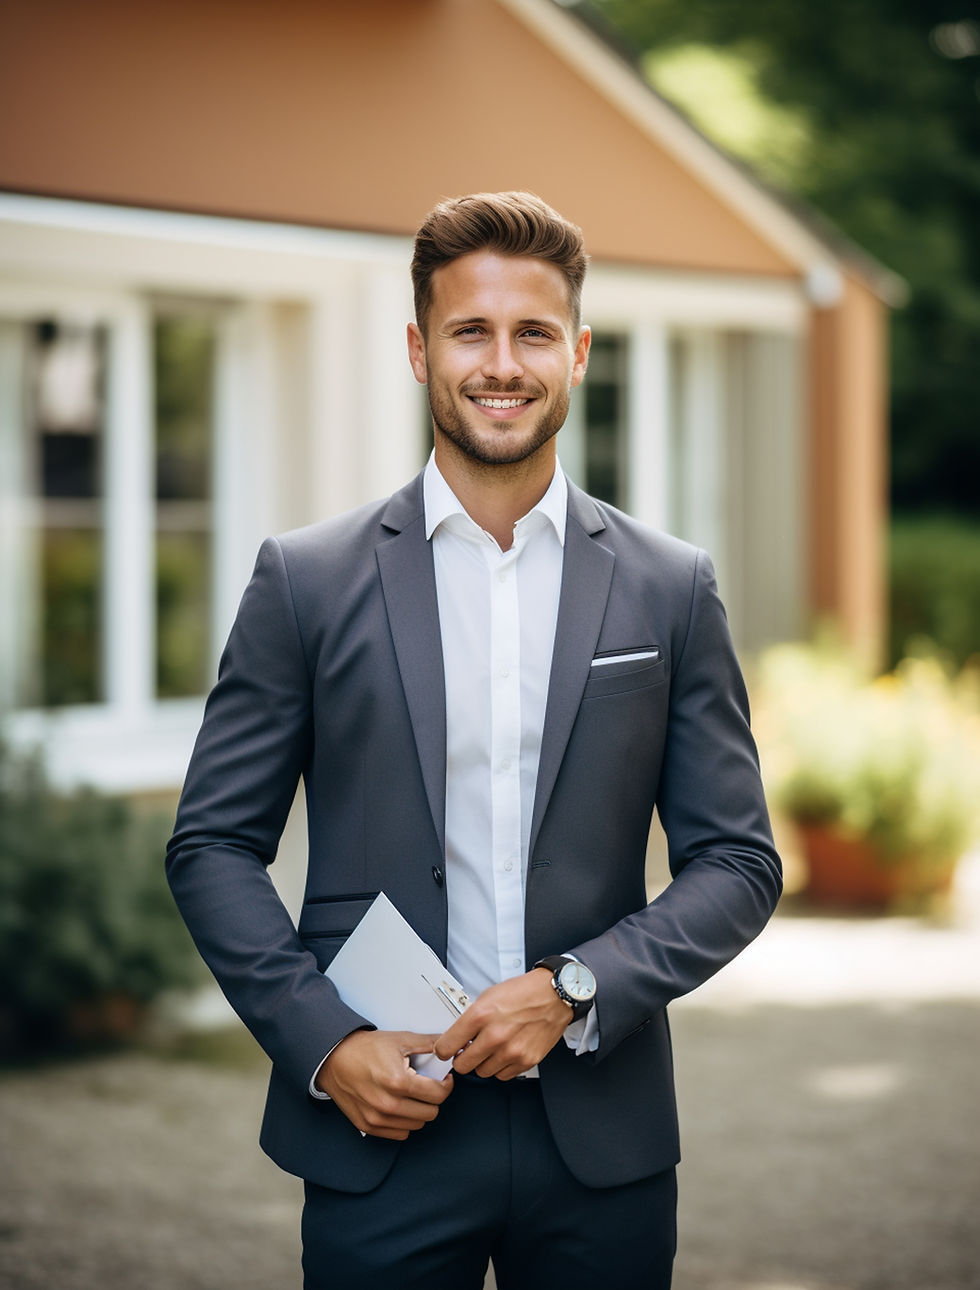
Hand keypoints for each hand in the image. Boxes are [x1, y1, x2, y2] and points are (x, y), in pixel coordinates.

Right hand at [316, 1030, 453, 1138]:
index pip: (438, 1095)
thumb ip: (429, 1044)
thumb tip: (449, 1047)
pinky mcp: (368, 1127)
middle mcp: (387, 1104)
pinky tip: (400, 1105)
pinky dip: (404, 1122)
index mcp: (398, 1081)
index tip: (443, 1080)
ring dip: (419, 1111)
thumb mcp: (400, 1039)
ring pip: (417, 1125)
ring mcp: (377, 1118)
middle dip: (433, 1098)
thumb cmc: (365, 1049)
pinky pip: (400, 1134)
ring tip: (412, 1094)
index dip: (446, 1085)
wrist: (335, 1059)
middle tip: (428, 1086)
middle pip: (431, 1113)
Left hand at [433, 969, 570, 1080]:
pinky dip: (502, 1067)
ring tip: (492, 1048)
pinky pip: (503, 1075)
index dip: (443, 1049)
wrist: (554, 995)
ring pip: (482, 1072)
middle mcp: (495, 1035)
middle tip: (468, 1050)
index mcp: (480, 1015)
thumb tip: (456, 1036)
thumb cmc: (522, 992)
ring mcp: (511, 1051)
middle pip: (462, 1065)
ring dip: (484, 1063)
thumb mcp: (488, 996)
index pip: (446, 1046)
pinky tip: (506, 1052)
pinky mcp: (526, 1061)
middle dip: (462, 1058)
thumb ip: (470, 1018)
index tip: (445, 1050)